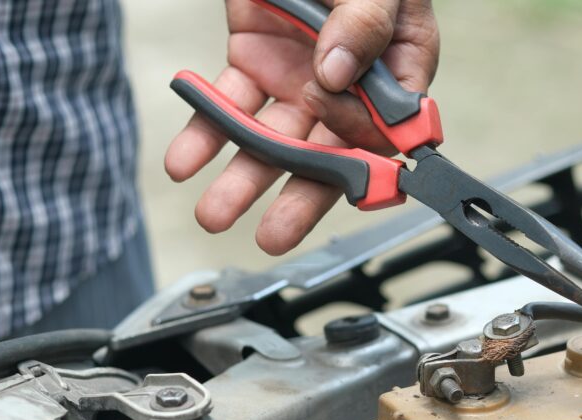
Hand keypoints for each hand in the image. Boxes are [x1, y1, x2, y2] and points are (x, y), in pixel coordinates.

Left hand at [165, 0, 438, 254]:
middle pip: (328, 151)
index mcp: (397, 66)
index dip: (374, 165)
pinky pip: (227, 103)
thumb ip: (366, 20)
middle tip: (271, 236)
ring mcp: (299, 77)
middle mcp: (348, 85)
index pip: (392, 130)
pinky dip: (203, 131)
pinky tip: (185, 160)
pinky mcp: (252, 61)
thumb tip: (337, 75)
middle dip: (296, 196)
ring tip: (213, 212)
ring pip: (272, 138)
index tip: (354, 193)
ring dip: (242, 177)